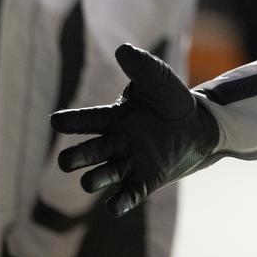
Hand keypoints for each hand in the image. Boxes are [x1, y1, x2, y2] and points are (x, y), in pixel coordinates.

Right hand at [51, 44, 219, 215]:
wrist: (199, 124)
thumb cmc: (172, 101)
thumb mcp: (159, 81)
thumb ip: (142, 67)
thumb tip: (123, 50)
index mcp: (114, 118)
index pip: (87, 120)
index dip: (72, 121)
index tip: (56, 120)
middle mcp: (115, 143)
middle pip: (88, 152)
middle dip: (76, 158)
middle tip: (67, 161)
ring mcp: (128, 163)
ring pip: (103, 175)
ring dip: (94, 180)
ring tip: (89, 181)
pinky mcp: (145, 180)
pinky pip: (128, 194)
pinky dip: (120, 202)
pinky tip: (115, 207)